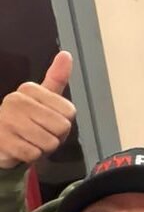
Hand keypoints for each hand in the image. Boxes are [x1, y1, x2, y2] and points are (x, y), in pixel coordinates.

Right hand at [0, 52, 74, 169]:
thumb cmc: (26, 120)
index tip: (47, 121)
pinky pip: (34, 154)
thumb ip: (56, 78)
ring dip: (43, 148)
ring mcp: (6, 119)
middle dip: (55, 137)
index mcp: (29, 89)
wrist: (0, 141)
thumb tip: (66, 55)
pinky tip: (21, 148)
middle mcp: (15, 100)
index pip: (69, 112)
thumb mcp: (43, 99)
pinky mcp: (3, 140)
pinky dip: (32, 156)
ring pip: (49, 142)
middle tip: (39, 133)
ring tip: (30, 140)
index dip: (64, 123)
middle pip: (62, 128)